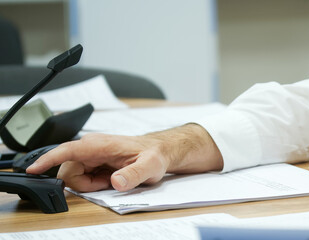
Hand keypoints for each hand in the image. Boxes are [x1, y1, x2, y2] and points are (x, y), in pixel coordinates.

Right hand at [26, 124, 222, 191]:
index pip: (68, 149)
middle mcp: (91, 147)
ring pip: (74, 176)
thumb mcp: (150, 166)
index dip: (48, 159)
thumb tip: (116, 182)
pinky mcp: (93, 161)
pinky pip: (83, 177)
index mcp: (100, 144)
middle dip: (84, 183)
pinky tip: (110, 178)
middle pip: (68, 170)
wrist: (158, 151)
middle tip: (108, 182)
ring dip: (91, 183)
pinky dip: (94, 183)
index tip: (33, 168)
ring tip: (113, 178)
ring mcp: (91, 154)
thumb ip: (134, 174)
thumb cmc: (154, 155)